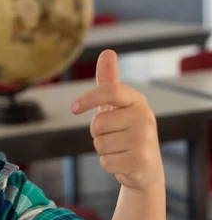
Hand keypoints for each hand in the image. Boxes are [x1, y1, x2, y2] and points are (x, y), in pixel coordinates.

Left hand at [71, 50, 162, 190]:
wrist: (145, 166)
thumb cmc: (126, 131)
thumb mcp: (117, 106)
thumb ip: (109, 81)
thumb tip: (107, 52)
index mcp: (137, 100)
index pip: (111, 90)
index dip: (89, 98)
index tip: (73, 108)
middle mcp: (144, 117)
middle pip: (98, 123)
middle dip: (97, 133)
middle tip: (113, 136)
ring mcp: (145, 139)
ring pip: (100, 143)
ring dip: (103, 149)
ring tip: (119, 149)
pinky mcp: (141, 160)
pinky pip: (105, 161)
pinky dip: (108, 163)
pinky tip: (122, 161)